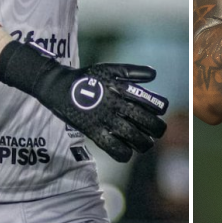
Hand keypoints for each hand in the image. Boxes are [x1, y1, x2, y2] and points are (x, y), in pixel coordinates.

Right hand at [0, 41, 168, 161]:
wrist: (60, 87)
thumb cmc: (87, 78)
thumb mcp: (110, 69)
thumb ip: (133, 71)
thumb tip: (154, 75)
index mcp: (123, 90)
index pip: (153, 103)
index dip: (161, 108)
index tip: (159, 110)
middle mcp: (118, 105)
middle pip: (149, 123)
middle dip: (158, 129)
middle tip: (156, 131)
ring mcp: (107, 120)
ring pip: (136, 139)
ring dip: (145, 143)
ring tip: (144, 142)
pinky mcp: (95, 132)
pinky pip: (116, 149)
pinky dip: (125, 154)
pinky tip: (126, 151)